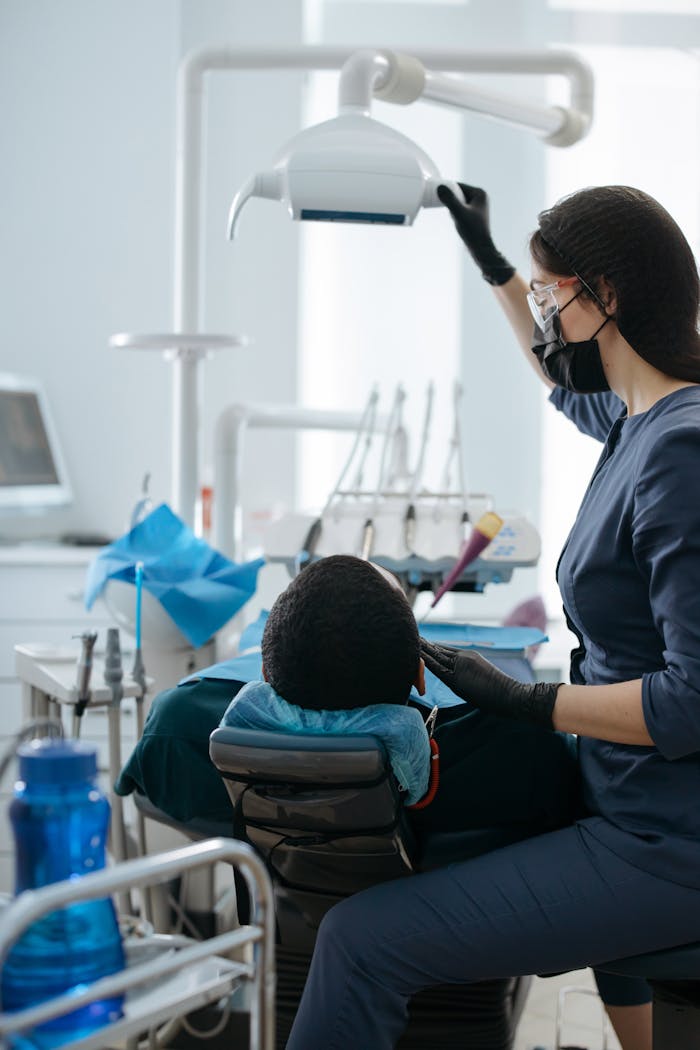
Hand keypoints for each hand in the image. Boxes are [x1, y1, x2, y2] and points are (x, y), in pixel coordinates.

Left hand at [420, 638, 559, 728]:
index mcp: (470, 658)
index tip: (423, 643)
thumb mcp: (484, 682)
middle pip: (439, 650)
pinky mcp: (458, 674)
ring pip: (436, 655)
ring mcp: (461, 664)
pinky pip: (437, 667)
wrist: (512, 695)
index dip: (433, 648)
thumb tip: (463, 683)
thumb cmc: (502, 694)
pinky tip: (415, 654)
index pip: (446, 652)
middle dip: (425, 645)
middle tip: (412, 637)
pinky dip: (425, 660)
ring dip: (422, 649)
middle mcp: (464, 658)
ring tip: (409, 641)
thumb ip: (470, 678)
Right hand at [437, 183, 515, 286]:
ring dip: (451, 207)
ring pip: (458, 201)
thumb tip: (440, 187)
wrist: (481, 248)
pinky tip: (456, 221)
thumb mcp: (459, 214)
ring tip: (455, 218)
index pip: (458, 185)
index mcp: (480, 193)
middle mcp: (480, 197)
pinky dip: (455, 213)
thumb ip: (450, 200)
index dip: (446, 189)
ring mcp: (478, 206)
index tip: (434, 193)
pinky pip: (460, 208)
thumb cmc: (472, 231)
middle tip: (442, 207)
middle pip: (458, 193)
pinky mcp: (474, 214)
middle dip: (449, 200)